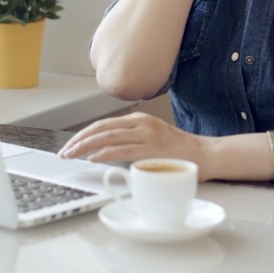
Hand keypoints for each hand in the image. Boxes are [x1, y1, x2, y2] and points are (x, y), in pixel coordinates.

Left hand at [58, 112, 213, 180]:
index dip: (84, 133)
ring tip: (71, 154)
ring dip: (85, 147)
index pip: (104, 124)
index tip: (71, 144)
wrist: (205, 154)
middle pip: (102, 127)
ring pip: (108, 136)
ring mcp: (148, 134)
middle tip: (64, 152)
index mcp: (141, 119)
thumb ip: (133, 141)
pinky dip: (104, 152)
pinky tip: (93, 158)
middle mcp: (142, 123)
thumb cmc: (180, 151)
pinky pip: (123, 148)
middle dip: (79, 140)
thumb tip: (108, 152)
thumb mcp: (153, 138)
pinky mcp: (152, 147)